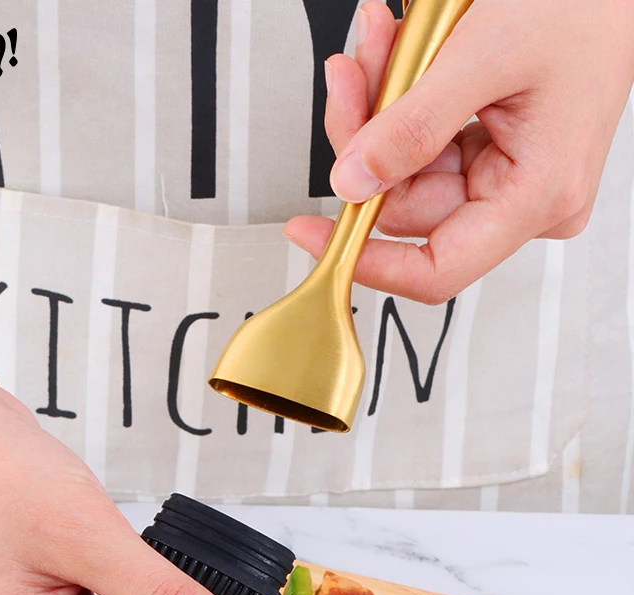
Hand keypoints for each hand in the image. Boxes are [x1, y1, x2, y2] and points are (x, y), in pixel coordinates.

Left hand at [285, 0, 633, 303]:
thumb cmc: (579, 7)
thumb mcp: (485, 56)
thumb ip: (412, 126)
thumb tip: (354, 182)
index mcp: (538, 197)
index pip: (436, 269)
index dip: (367, 261)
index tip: (314, 236)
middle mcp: (523, 202)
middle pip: (407, 205)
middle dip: (366, 139)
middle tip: (351, 76)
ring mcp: (505, 180)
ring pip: (406, 171)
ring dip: (378, 109)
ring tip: (381, 45)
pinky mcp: (490, 157)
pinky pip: (421, 146)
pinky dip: (399, 102)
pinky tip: (399, 57)